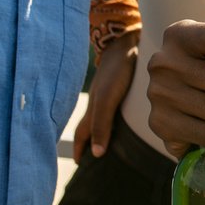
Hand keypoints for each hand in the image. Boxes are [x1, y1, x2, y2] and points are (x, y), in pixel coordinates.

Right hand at [75, 36, 137, 162]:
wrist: (125, 40)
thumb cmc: (116, 71)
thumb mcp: (107, 99)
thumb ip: (101, 124)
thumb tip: (96, 153)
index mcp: (93, 108)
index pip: (82, 134)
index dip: (80, 149)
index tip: (79, 164)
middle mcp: (98, 102)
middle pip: (90, 126)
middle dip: (88, 142)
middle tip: (91, 157)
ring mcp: (106, 92)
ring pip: (100, 116)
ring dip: (100, 130)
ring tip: (106, 142)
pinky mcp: (117, 84)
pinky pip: (111, 106)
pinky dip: (111, 116)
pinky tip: (122, 117)